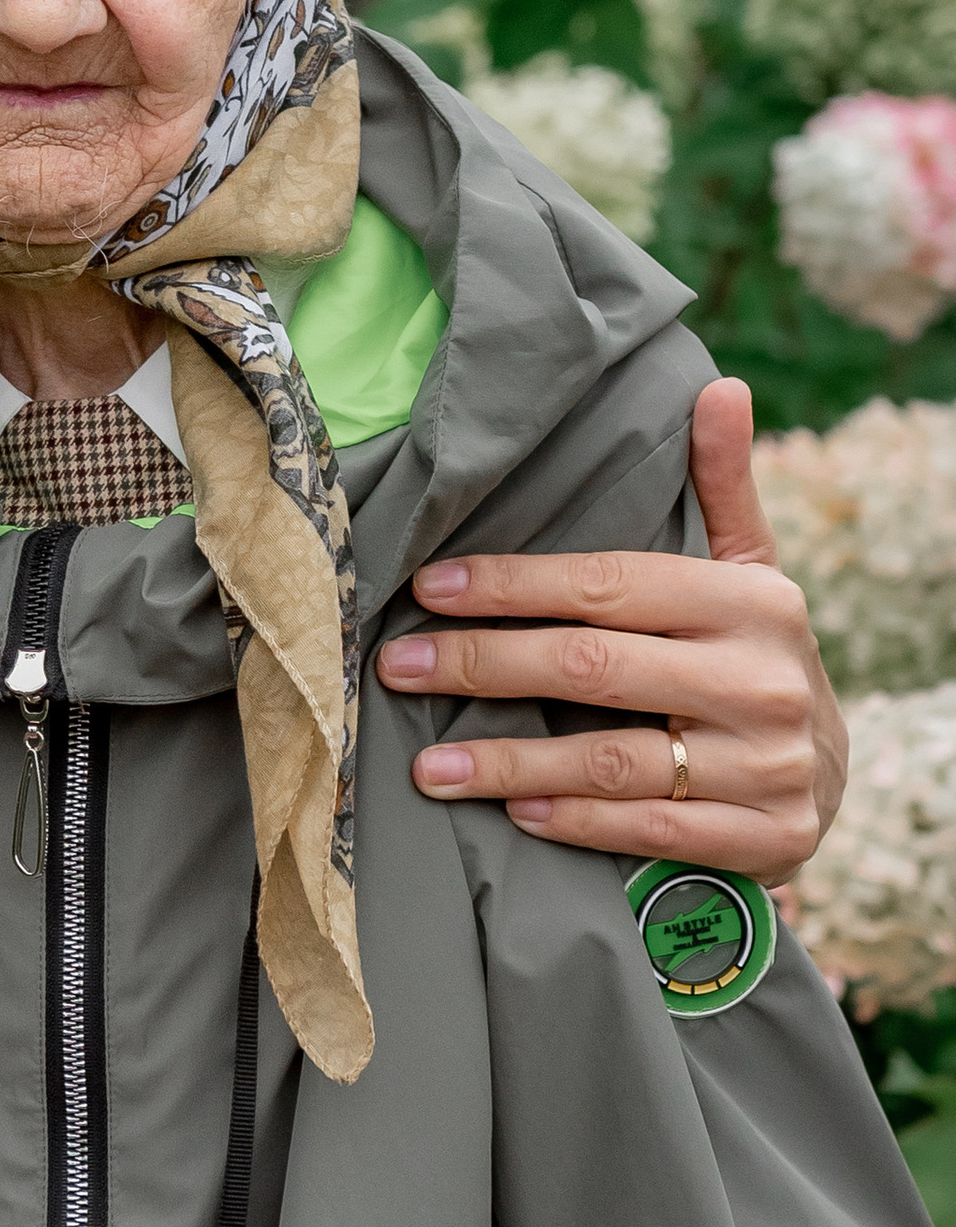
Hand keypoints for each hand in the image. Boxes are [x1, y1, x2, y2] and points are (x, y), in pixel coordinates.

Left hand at [379, 378, 843, 880]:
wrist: (832, 771)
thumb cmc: (754, 655)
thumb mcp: (751, 571)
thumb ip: (722, 488)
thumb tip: (719, 387)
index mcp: (752, 602)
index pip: (610, 586)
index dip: (511, 587)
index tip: (427, 589)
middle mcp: (762, 679)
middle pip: (593, 668)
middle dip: (481, 666)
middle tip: (395, 669)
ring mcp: (767, 765)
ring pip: (612, 760)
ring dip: (508, 764)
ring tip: (427, 766)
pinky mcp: (766, 838)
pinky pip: (650, 830)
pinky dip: (576, 821)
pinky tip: (515, 813)